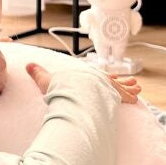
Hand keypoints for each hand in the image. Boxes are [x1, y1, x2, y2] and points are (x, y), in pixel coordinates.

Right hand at [26, 62, 141, 103]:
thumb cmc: (62, 88)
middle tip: (131, 81)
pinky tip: (137, 99)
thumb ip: (39, 73)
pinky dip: (131, 97)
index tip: (110, 76)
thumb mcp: (47, 80)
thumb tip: (28, 64)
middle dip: (121, 80)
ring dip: (130, 87)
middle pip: (111, 80)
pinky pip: (125, 97)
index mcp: (84, 76)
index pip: (95, 75)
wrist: (74, 94)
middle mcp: (98, 80)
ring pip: (121, 87)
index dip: (103, 76)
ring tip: (138, 88)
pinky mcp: (114, 97)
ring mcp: (108, 88)